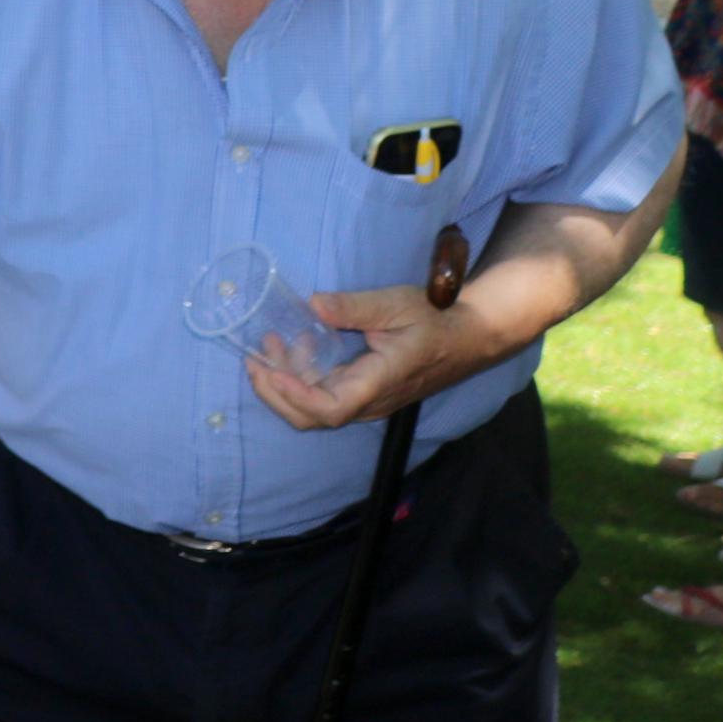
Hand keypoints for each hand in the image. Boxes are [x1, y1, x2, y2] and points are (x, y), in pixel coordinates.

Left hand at [249, 275, 513, 430]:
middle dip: (276, 392)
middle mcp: (369, 401)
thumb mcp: (396, 304)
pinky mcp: (362, 392)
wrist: (468, 336)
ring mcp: (366, 400)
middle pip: (313, 417)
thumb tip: (314, 305)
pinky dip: (302, 376)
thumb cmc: (435, 319)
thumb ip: (355, 307)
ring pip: (315, 408)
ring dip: (285, 381)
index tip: (272, 371)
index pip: (330, 409)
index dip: (296, 397)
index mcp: (378, 383)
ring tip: (269, 345)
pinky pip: (324, 395)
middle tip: (254, 358)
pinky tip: (295, 346)